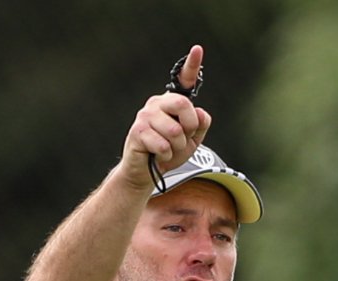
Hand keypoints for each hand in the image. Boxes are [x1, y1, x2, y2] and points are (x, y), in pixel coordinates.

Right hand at [120, 45, 212, 189]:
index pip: (183, 81)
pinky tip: (157, 155)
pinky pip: (163, 145)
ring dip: (177, 147)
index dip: (192, 65)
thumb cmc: (168, 153)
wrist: (146, 173)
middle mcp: (156, 104)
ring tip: (167, 150)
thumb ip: (200, 125)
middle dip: (189, 127)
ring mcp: (145, 116)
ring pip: (175, 131)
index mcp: (171, 102)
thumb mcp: (191, 140)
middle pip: (183, 104)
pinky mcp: (138, 132)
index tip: (198, 49)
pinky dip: (165, 156)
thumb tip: (200, 113)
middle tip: (182, 139)